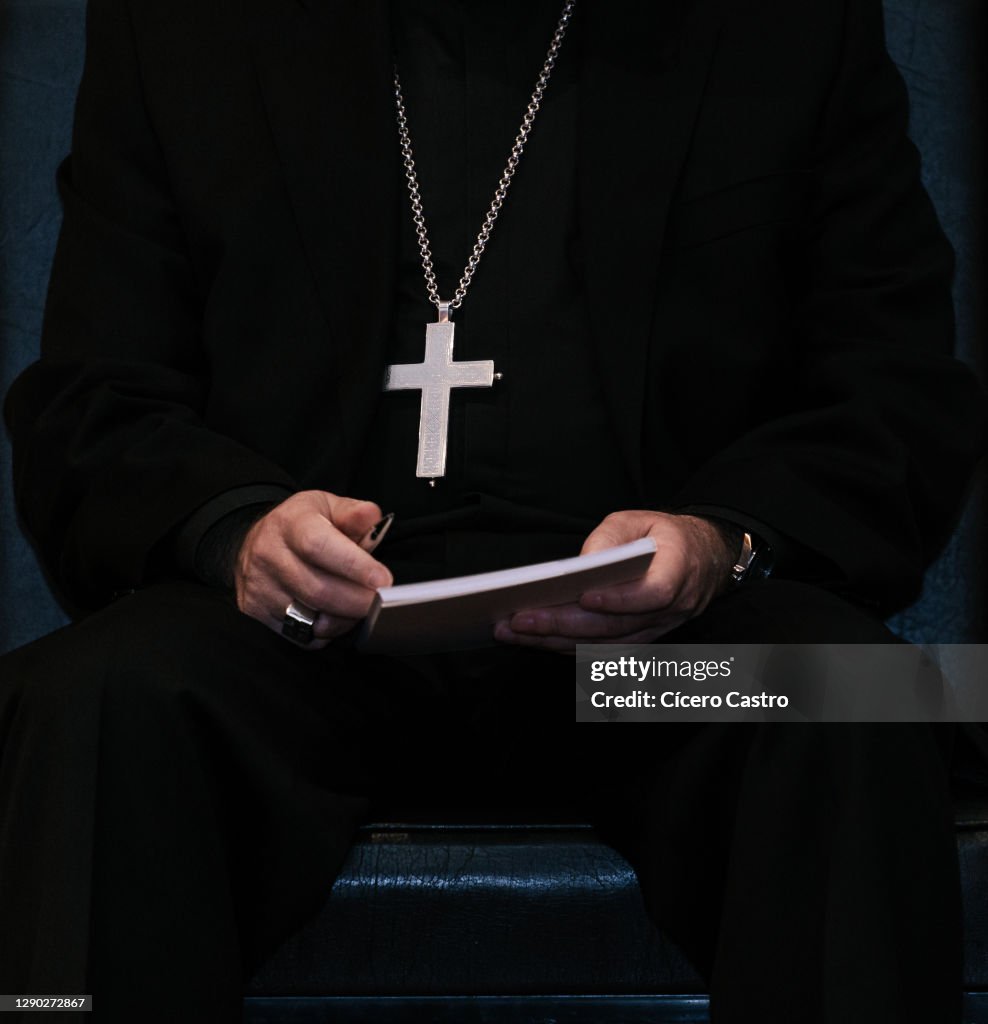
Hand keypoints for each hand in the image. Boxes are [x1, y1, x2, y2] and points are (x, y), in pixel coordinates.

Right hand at [234, 490, 392, 648]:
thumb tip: (371, 516)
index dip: (354, 565)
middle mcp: (268, 555)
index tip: (383, 579)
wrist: (257, 542)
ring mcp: (260, 587)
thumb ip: (353, 513)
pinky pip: (302, 635)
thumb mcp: (327, 507)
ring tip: (360, 606)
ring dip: (345, 619)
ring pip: (311, 618)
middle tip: (382, 601)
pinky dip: (327, 632)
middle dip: (358, 601)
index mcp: (289, 523)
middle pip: (318, 590)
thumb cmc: (302, 525)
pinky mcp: (256, 612)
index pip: (318, 546)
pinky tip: (336, 616)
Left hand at [494, 511, 737, 652]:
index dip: (619, 600)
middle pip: (616, 627)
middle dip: (563, 625)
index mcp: (679, 570)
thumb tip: (581, 564)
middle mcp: (673, 609)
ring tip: (514, 632)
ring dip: (556, 642)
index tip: (583, 597)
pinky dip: (568, 647)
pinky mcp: (640, 641)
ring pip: (605, 646)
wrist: (701, 560)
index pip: (654, 594)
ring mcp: (657, 630)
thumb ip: (611, 537)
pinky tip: (536, 639)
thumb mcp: (639, 519)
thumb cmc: (665, 537)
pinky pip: (603, 651)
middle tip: (518, 620)